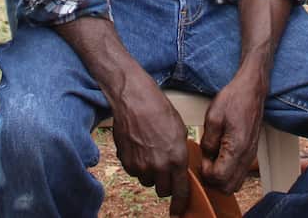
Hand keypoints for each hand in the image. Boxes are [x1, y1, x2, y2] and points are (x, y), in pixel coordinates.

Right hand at [110, 74, 191, 215]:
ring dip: (151, 173)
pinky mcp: (126, 162)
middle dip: (165, 183)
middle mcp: (158, 166)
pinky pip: (135, 172)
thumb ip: (181, 154)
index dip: (180, 204)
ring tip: (151, 151)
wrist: (134, 100)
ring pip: (148, 181)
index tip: (179, 211)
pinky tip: (140, 147)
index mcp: (176, 159)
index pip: (180, 191)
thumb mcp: (180, 132)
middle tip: (165, 170)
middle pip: (162, 190)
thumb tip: (180, 169)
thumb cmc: (159, 111)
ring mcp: (140, 166)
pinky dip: (138, 165)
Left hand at [199, 68, 265, 192]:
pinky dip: (228, 173)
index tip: (201, 161)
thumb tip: (205, 158)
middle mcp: (247, 156)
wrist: (252, 90)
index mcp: (236, 147)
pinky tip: (220, 157)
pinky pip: (240, 173)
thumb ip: (208, 142)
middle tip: (204, 165)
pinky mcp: (251, 153)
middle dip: (212, 181)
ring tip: (211, 161)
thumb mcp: (213, 117)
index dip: (206, 174)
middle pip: (228, 187)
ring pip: (235, 183)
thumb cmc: (233, 100)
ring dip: (221, 179)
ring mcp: (251, 156)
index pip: (219, 178)